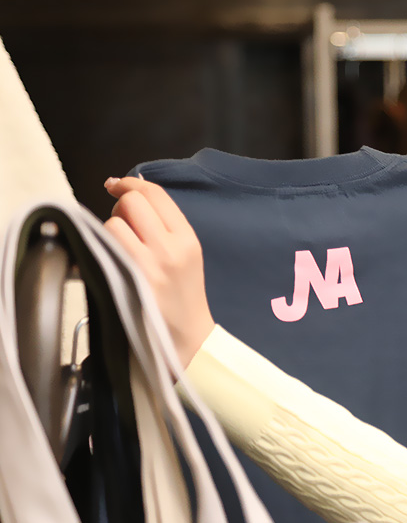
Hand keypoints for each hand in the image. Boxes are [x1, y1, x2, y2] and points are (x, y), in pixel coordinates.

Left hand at [104, 176, 214, 368]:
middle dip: (120, 208)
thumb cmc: (183, 298)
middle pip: (133, 202)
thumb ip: (164, 226)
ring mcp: (149, 264)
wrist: (187, 339)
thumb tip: (129, 194)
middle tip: (124, 227)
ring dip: (110, 232)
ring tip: (120, 251)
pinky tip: (112, 262)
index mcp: (187, 239)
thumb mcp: (186, 256)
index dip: (131, 183)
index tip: (116, 186)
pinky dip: (102, 248)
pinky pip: (106, 245)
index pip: (156, 194)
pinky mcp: (130, 279)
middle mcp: (171, 247)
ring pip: (114, 222)